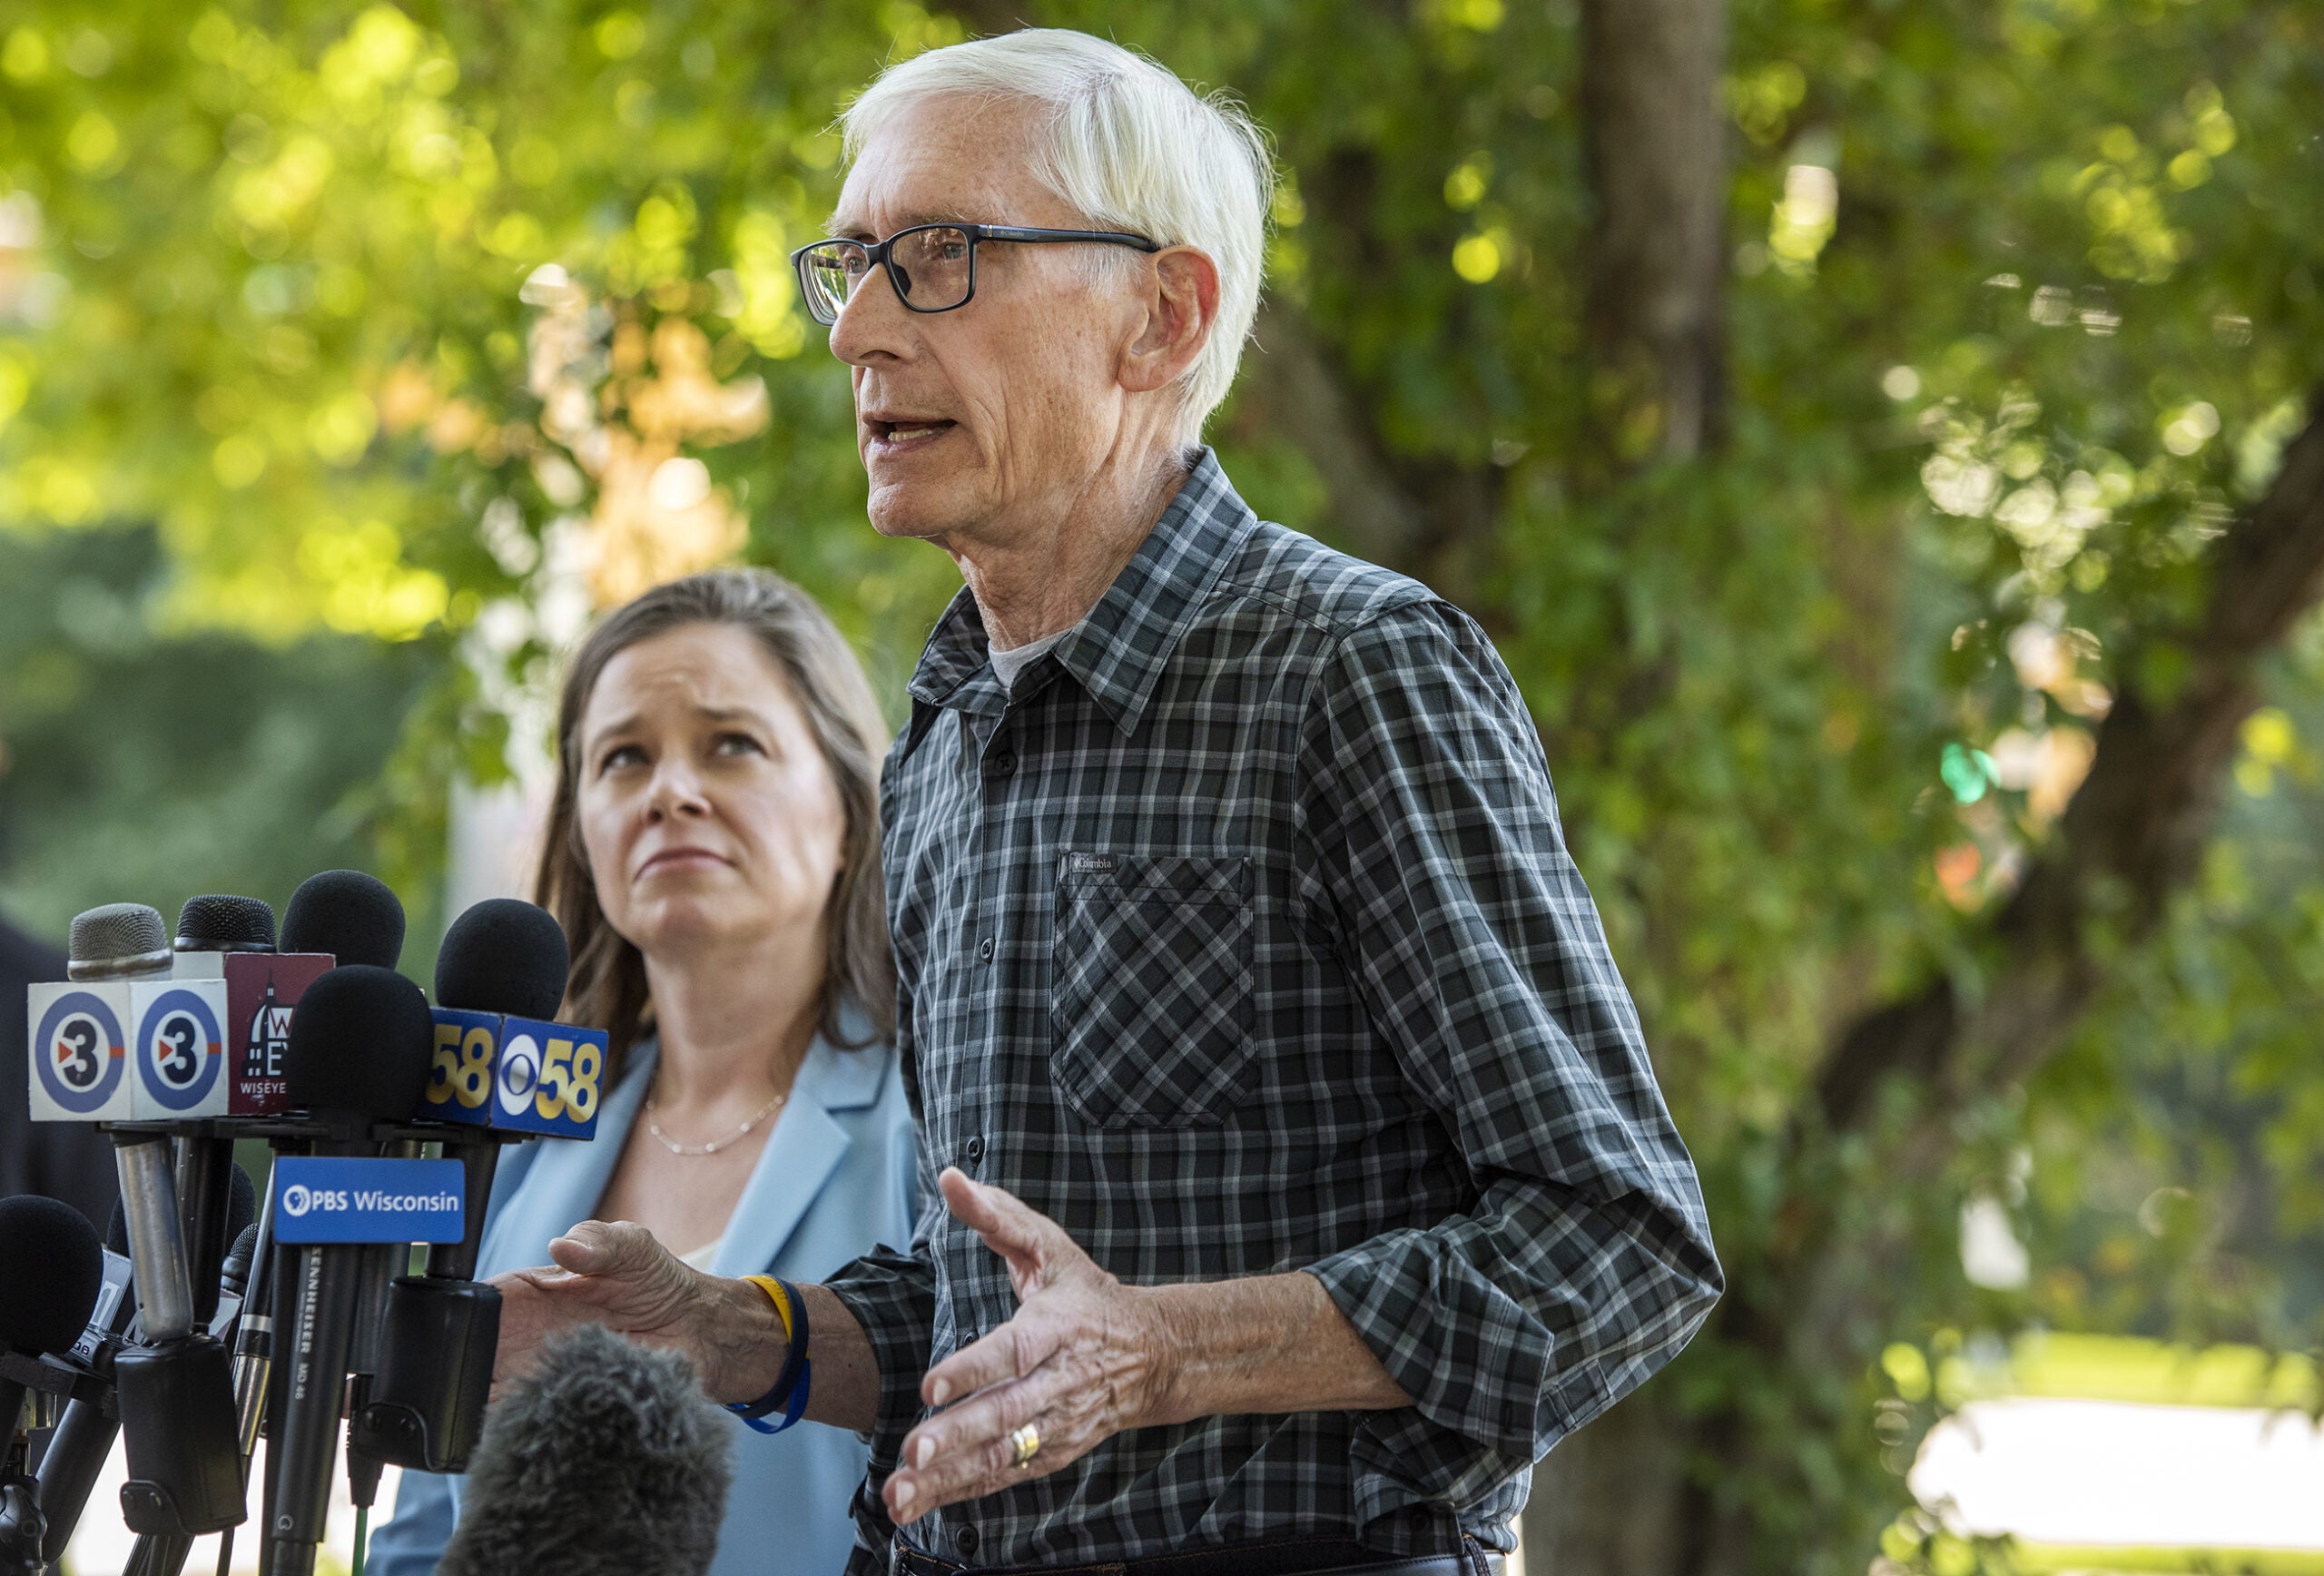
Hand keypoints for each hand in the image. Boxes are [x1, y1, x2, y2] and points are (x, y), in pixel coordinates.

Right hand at [490, 1220, 783, 1402]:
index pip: (479, 1304)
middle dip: (466, 1366)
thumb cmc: (660, 1282)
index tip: (462, 1327)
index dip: (462, 1316)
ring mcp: (542, 1374)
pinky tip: (530, 1421)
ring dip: (491, 1399)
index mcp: (531, 1294)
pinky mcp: (563, 1405)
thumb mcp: (632, 1248)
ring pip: (493, 1394)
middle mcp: (527, 1338)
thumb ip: (599, 1240)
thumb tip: (562, 1247)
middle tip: (480, 1370)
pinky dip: (521, 1423)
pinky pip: (526, 1420)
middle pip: (475, 1357)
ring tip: (507, 1396)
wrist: (701, 1333)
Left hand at [883, 1169, 1179, 1525]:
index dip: (973, 1370)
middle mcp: (1061, 1380)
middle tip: (914, 1453)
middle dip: (959, 1436)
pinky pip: (1008, 1474)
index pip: (1014, 1350)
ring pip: (1004, 1455)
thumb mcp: (1050, 1248)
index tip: (931, 1388)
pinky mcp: (1055, 1451)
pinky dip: (966, 1492)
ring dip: (951, 1478)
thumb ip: (998, 1216)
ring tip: (901, 1494)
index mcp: (1059, 1326)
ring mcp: (1059, 1422)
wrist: (1154, 1354)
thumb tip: (951, 1177)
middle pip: (1008, 1413)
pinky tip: (922, 1504)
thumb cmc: (1088, 1296)